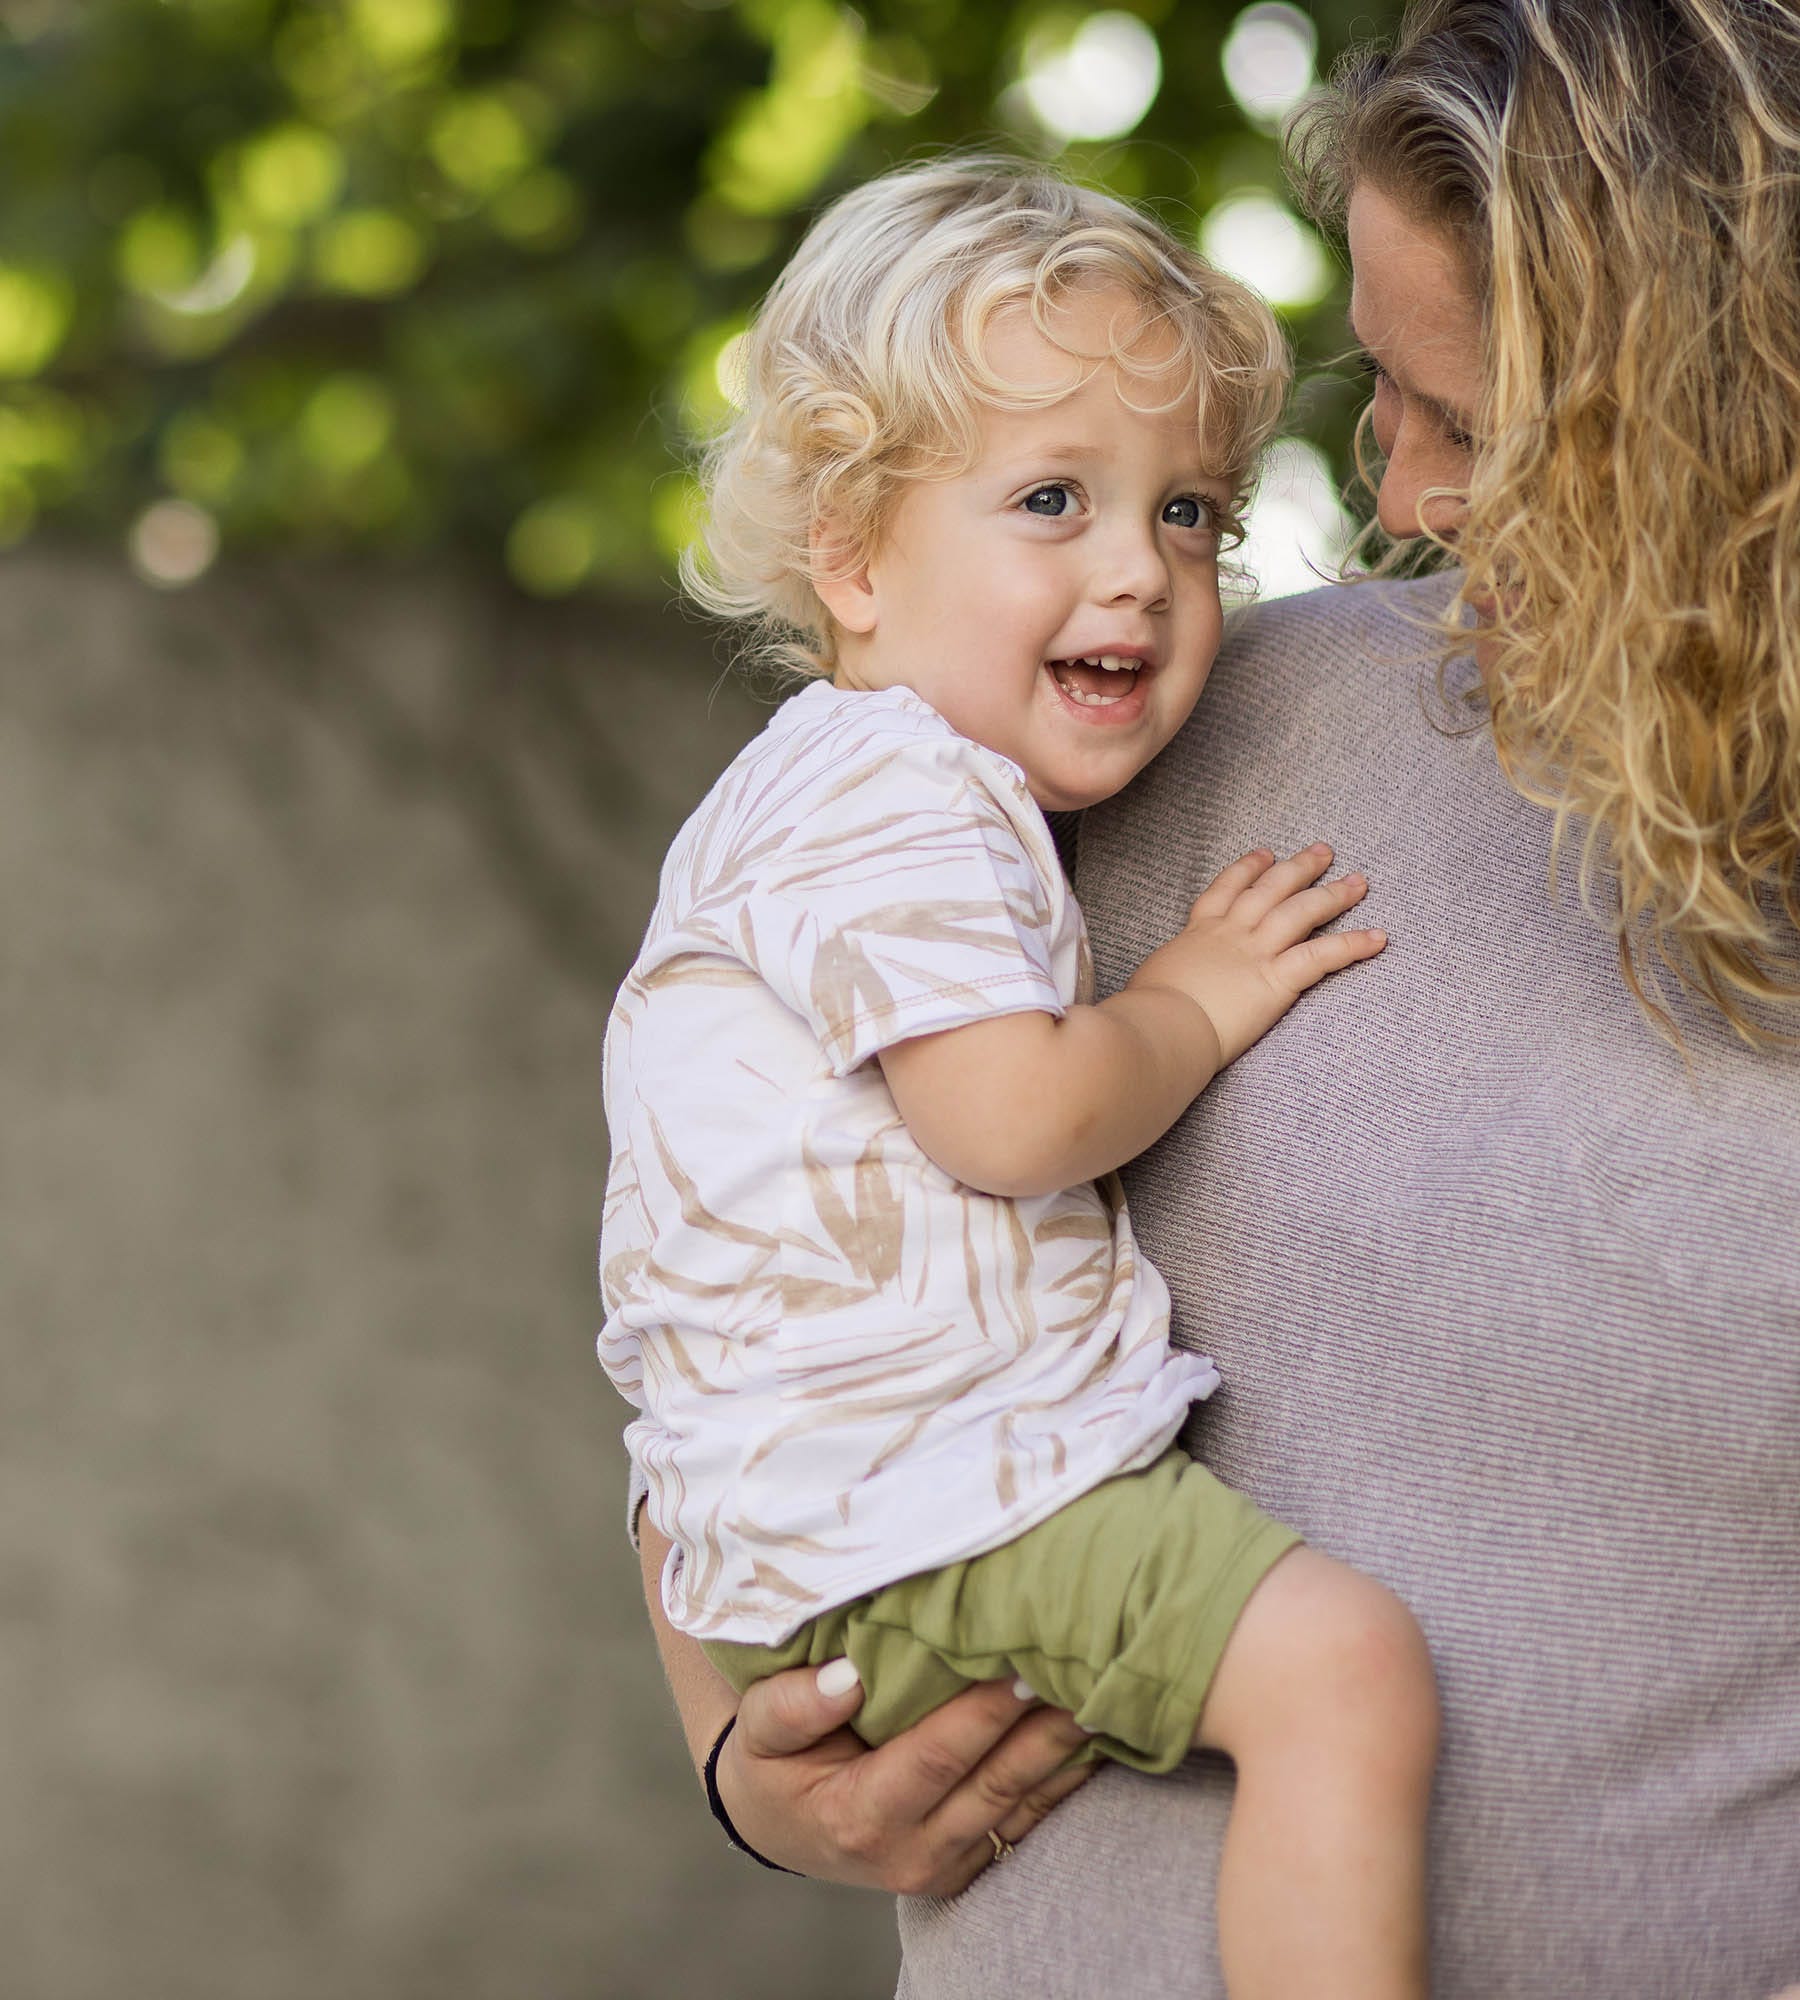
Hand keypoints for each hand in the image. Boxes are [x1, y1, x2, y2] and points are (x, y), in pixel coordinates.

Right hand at [716, 1659, 1094, 1895]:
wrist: (779, 1825)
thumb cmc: (770, 1765)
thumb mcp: (757, 1733)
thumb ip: (794, 1706)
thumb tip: (847, 1676)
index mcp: (859, 1817)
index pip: (937, 1757)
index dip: (984, 1713)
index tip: (1024, 1664)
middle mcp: (911, 1852)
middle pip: (998, 1783)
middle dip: (1047, 1726)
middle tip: (1088, 1669)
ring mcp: (945, 1865)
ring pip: (1024, 1804)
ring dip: (1067, 1749)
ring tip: (1107, 1690)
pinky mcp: (969, 1864)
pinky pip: (1028, 1819)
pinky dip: (1064, 1776)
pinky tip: (1096, 1731)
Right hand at [1127, 843, 1384, 1067]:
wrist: (1160, 1026)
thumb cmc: (1145, 1011)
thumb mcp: (1148, 981)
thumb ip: (1164, 977)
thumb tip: (1156, 990)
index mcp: (1198, 934)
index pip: (1225, 892)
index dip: (1247, 869)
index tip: (1264, 854)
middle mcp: (1230, 934)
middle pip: (1271, 890)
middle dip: (1299, 868)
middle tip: (1324, 852)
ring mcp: (1256, 952)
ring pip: (1301, 912)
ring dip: (1333, 894)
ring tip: (1359, 882)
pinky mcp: (1277, 979)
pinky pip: (1322, 956)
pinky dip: (1353, 945)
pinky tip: (1379, 939)